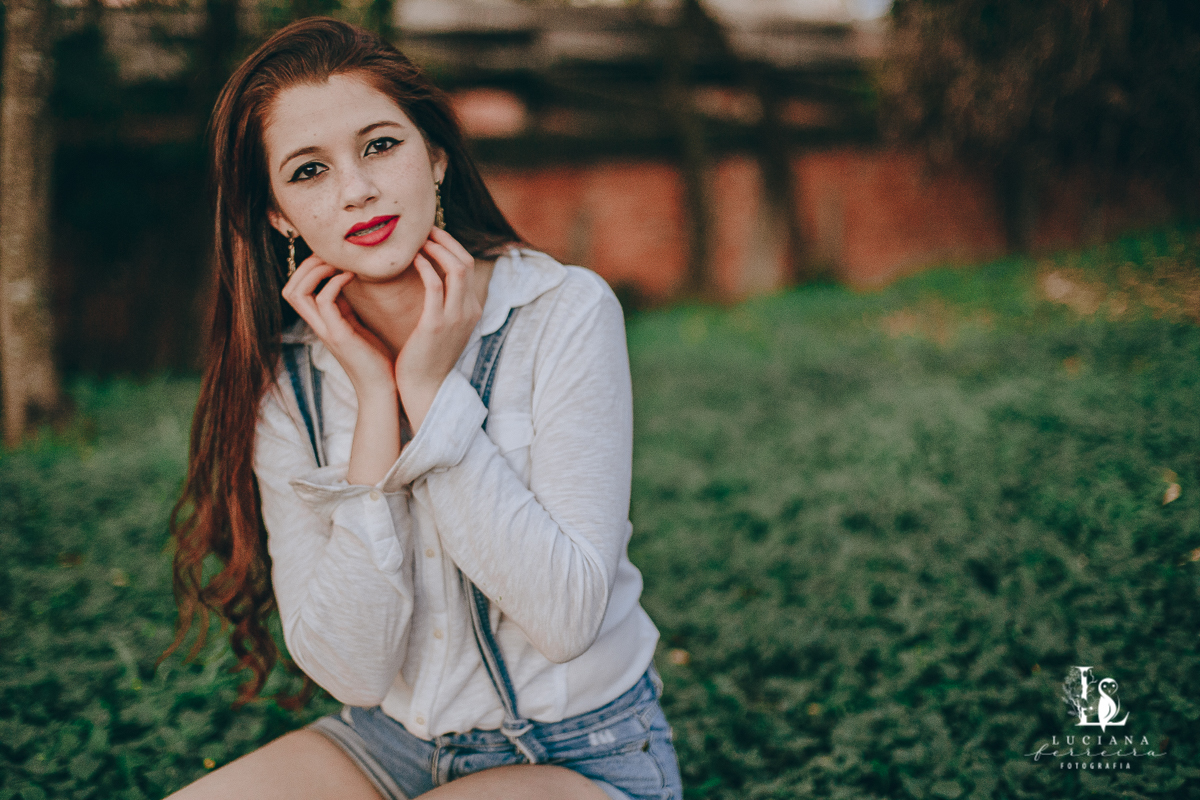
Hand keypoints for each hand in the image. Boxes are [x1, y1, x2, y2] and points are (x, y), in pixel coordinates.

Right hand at [281, 254, 395, 399]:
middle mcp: (318, 326)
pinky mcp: (339, 336)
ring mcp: (326, 331)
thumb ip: (346, 307)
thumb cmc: (375, 359)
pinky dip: (334, 282)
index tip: (333, 258)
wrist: (384, 389)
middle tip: (333, 256)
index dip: (308, 269)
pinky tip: (352, 276)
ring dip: (316, 270)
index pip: (297, 289)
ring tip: (339, 262)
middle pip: (289, 288)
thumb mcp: (357, 326)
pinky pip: (324, 301)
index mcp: (322, 322)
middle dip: (306, 265)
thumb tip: (346, 281)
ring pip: (297, 292)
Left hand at [395, 227, 482, 431]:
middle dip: (445, 241)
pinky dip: (425, 266)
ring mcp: (457, 317)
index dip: (449, 246)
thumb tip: (428, 282)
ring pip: (456, 268)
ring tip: (415, 240)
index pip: (467, 266)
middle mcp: (470, 310)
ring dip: (436, 248)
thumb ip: (440, 304)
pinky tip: (410, 260)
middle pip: (466, 261)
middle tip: (422, 230)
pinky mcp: (437, 324)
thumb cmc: (425, 359)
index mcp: (472, 310)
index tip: (429, 236)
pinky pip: (435, 284)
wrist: (424, 390)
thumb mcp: (441, 328)